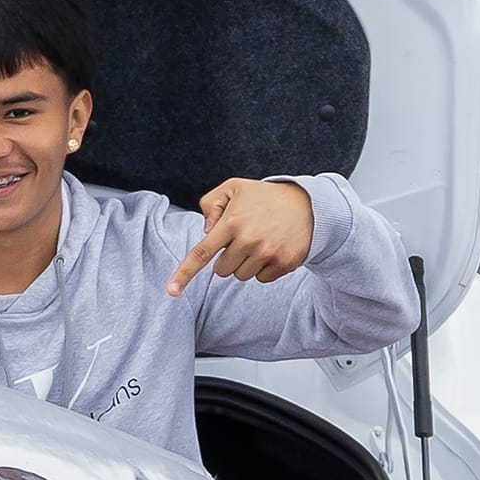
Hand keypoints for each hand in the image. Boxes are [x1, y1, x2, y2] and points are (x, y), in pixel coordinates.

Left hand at [167, 178, 314, 297]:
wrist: (308, 204)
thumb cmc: (264, 197)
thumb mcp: (234, 187)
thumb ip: (211, 204)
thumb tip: (207, 232)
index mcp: (231, 222)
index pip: (202, 252)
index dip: (184, 273)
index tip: (171, 291)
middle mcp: (248, 239)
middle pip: (222, 270)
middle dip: (228, 258)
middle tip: (243, 239)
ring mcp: (267, 252)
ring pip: (241, 276)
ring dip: (246, 264)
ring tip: (260, 242)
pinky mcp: (284, 263)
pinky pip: (261, 279)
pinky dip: (264, 268)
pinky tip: (274, 248)